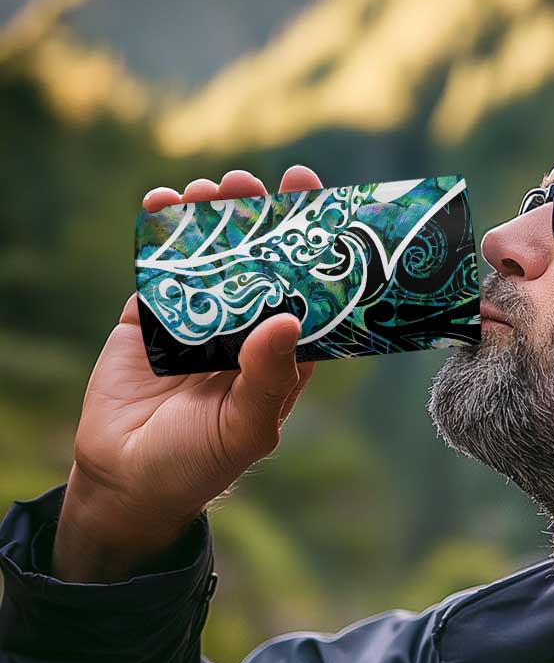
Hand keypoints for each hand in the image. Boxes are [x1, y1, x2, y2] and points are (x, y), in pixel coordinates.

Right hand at [52, 165, 323, 581]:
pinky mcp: (151, 317)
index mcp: (280, 355)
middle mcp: (244, 330)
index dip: (312, 248)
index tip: (316, 200)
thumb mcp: (246, 428)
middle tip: (252, 182)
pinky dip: (160, 234)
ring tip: (210, 188)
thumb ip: (268, 377)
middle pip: (258, 262)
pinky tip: (163, 203)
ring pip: (210, 257)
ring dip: (210, 218)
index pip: (306, 291)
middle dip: (257, 219)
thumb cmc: (200, 463)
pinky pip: (160, 268)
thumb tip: (288, 317)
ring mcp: (197, 320)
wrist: (127, 480)